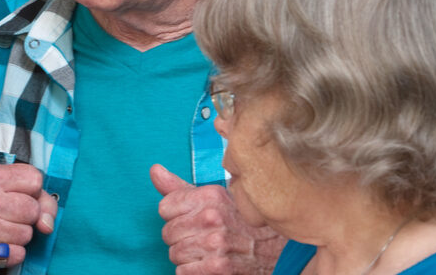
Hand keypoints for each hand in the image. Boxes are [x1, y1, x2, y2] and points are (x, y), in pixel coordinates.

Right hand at [0, 164, 57, 273]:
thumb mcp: (3, 194)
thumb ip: (38, 199)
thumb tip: (47, 224)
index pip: (34, 178)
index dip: (33, 192)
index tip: (16, 197)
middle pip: (33, 208)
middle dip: (26, 218)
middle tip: (6, 218)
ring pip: (27, 233)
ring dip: (18, 237)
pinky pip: (18, 254)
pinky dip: (12, 254)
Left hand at [151, 164, 284, 273]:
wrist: (281, 252)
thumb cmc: (244, 224)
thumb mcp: (217, 198)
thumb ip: (181, 188)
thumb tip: (154, 170)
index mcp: (210, 197)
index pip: (165, 207)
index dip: (176, 217)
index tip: (193, 220)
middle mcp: (211, 218)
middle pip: (168, 233)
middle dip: (182, 238)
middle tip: (204, 238)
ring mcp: (215, 244)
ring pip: (174, 253)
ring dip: (188, 257)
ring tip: (210, 251)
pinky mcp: (218, 268)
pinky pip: (183, 272)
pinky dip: (194, 272)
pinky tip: (212, 264)